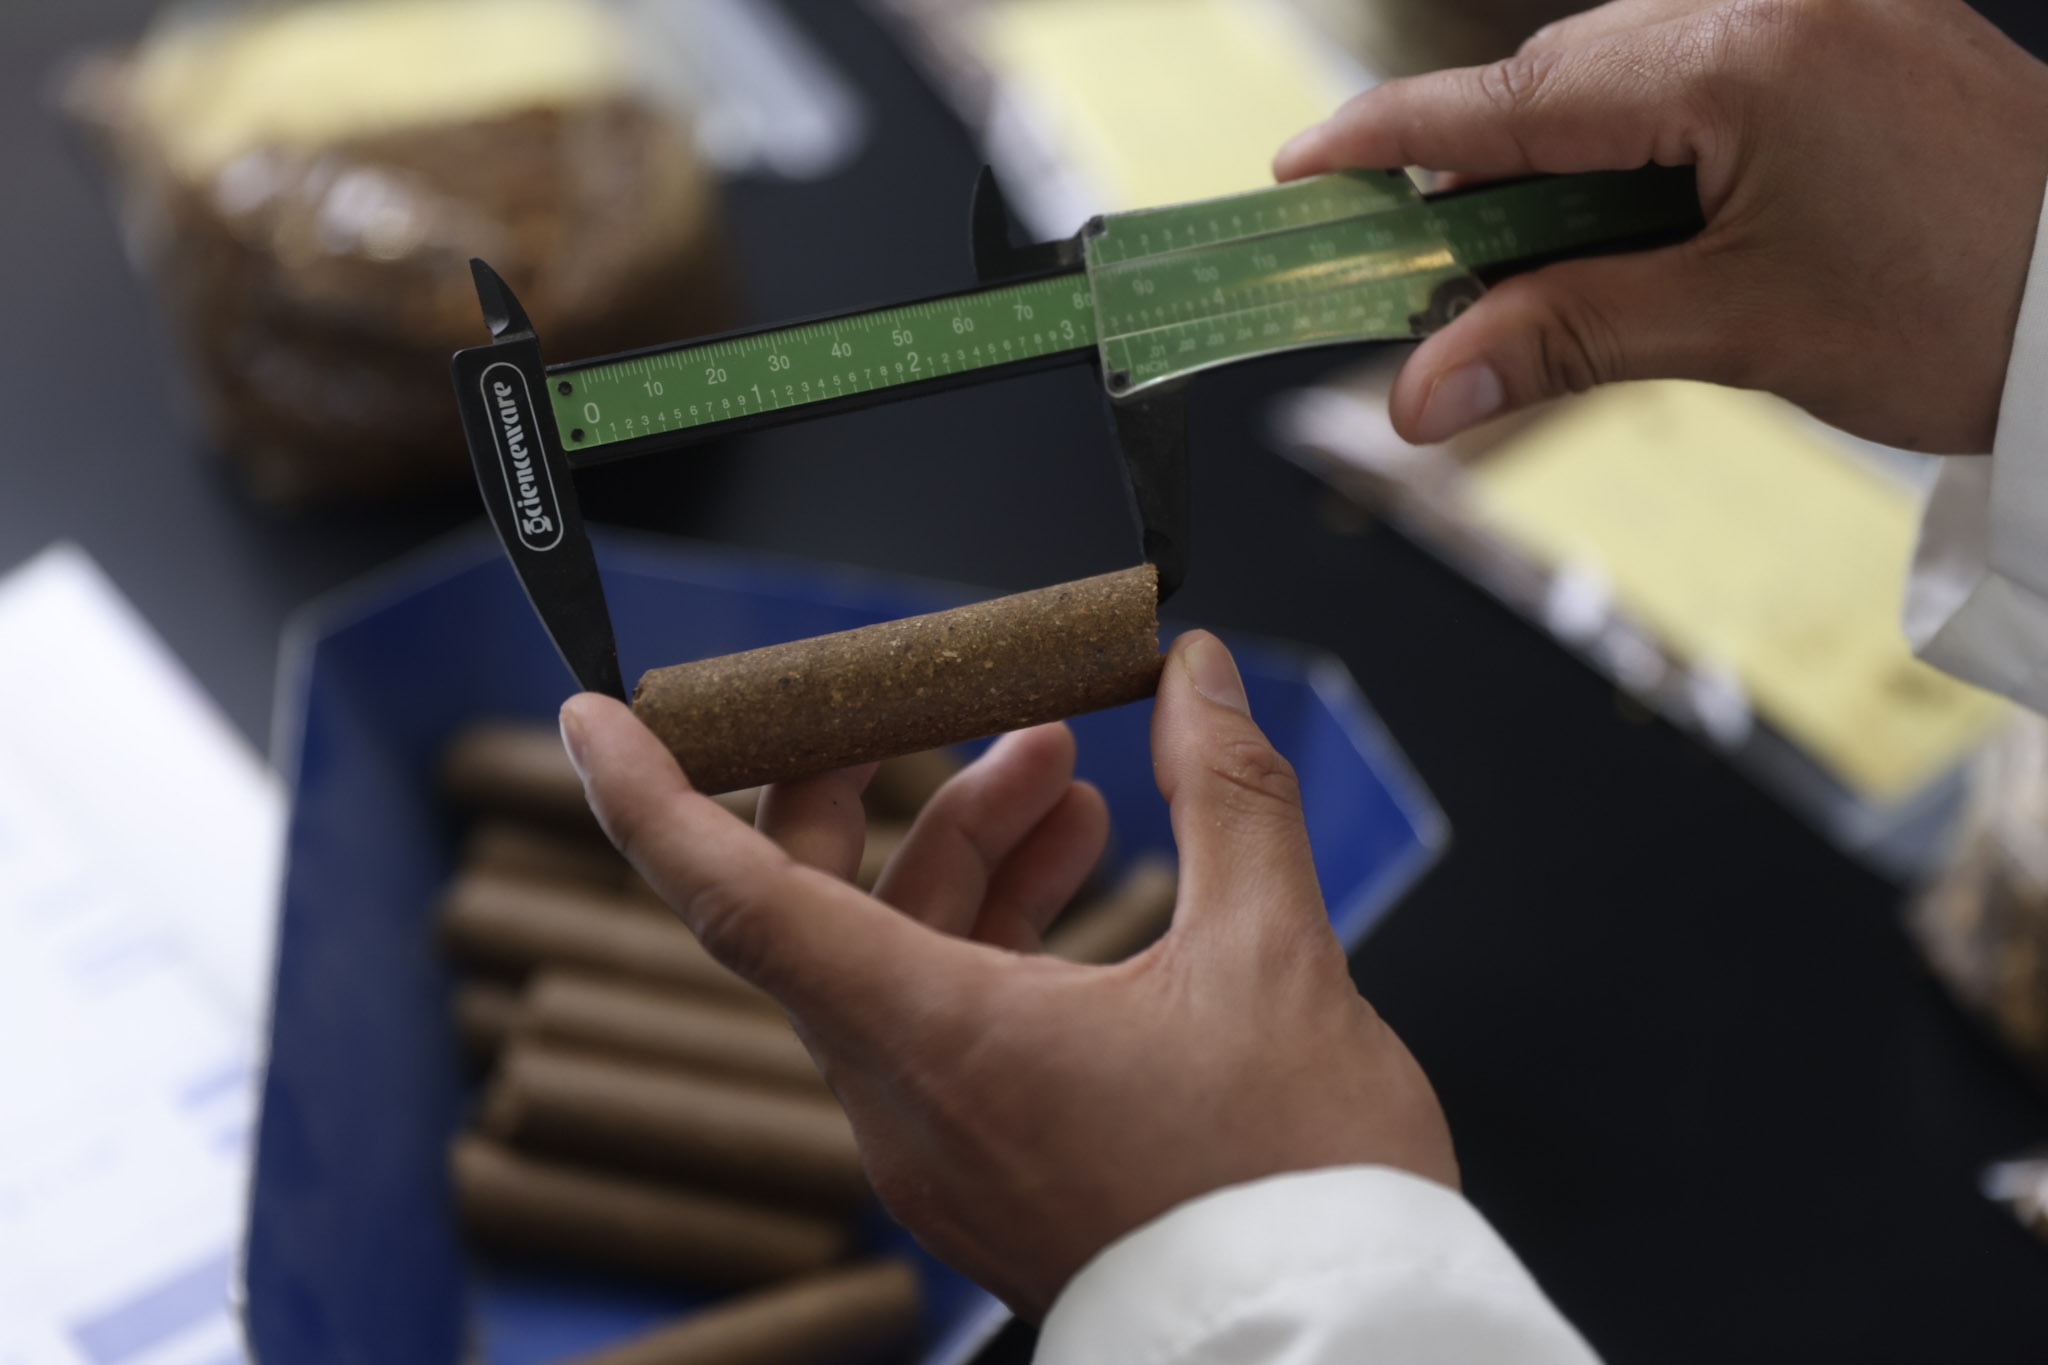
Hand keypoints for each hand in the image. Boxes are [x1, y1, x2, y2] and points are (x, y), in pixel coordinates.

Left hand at [559, 631, 1454, 1319]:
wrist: (1333, 1346)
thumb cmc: (1296, 1186)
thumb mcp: (1276, 957)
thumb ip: (1227, 793)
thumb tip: (1201, 678)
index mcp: (939, 1044)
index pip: (737, 901)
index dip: (650, 798)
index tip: (596, 717)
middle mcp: (904, 1104)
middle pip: (816, 908)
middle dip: (879, 784)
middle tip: (950, 701)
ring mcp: (936, 1149)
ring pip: (890, 959)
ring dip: (966, 852)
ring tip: (1071, 783)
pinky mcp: (980, 1170)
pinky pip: (940, 1021)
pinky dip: (991, 933)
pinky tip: (1081, 876)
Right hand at [1275, 0, 2047, 453]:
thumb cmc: (1972, 311)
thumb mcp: (1740, 328)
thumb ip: (1564, 338)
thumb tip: (1424, 390)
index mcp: (1748, 53)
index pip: (1518, 94)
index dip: (1393, 135)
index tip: (1304, 169)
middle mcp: (1779, 1)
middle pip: (1561, 82)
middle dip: (1474, 178)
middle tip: (1412, 280)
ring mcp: (1821, 11)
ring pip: (1624, 83)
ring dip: (1557, 175)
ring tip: (1520, 279)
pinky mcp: (1849, 41)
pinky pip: (1696, 81)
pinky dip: (1637, 156)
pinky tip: (1621, 229)